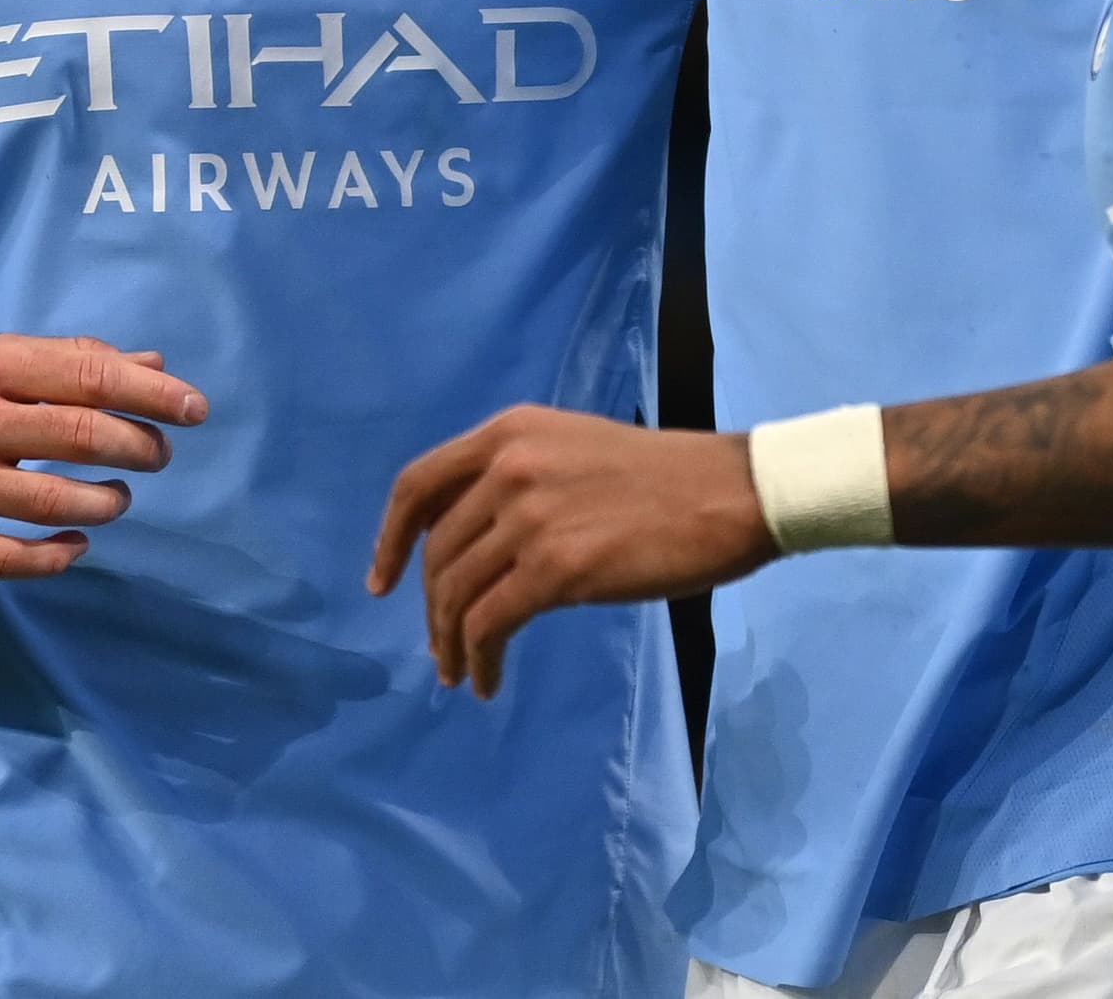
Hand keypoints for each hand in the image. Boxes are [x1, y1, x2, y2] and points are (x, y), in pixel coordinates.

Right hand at [0, 334, 207, 579]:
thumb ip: (68, 363)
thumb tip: (155, 363)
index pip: (85, 373)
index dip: (150, 391)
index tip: (194, 409)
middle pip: (77, 435)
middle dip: (137, 446)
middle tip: (159, 455)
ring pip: (50, 502)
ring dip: (104, 503)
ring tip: (118, 498)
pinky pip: (9, 558)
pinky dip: (57, 557)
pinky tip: (78, 547)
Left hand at [370, 409, 772, 697]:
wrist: (730, 494)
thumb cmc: (666, 478)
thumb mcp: (575, 451)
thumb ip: (520, 479)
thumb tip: (477, 540)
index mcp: (510, 433)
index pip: (419, 485)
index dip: (391, 539)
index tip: (382, 582)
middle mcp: (508, 467)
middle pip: (438, 551)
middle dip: (432, 608)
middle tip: (442, 647)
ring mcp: (529, 516)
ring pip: (456, 592)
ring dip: (451, 642)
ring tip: (461, 672)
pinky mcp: (556, 568)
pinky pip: (490, 624)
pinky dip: (480, 659)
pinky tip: (489, 680)